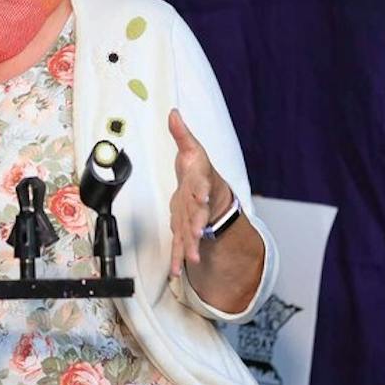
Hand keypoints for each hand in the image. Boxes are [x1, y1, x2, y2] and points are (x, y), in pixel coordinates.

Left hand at [167, 109, 233, 277]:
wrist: (210, 190)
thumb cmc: (199, 171)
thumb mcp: (190, 149)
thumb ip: (181, 134)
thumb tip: (173, 112)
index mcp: (199, 185)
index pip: (200, 187)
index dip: (200, 192)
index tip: (201, 197)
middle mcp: (198, 206)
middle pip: (198, 216)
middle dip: (198, 226)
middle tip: (199, 234)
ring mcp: (193, 220)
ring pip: (191, 236)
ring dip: (191, 248)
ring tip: (191, 260)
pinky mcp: (186, 231)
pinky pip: (182, 247)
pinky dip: (179, 259)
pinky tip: (175, 272)